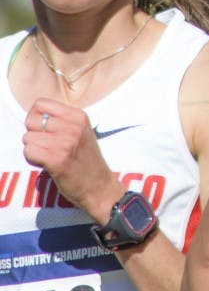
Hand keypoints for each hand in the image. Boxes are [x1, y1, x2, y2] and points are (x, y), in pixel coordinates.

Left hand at [22, 98, 123, 222]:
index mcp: (78, 116)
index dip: (36, 117)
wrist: (99, 186)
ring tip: (48, 155)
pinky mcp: (57, 160)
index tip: (44, 130)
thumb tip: (34, 114)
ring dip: (33, 148)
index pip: (40, 104)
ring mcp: (65, 143)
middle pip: (31, 120)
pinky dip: (33, 159)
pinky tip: (46, 163)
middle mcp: (73, 127)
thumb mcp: (82, 132)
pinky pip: (28, 152)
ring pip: (27, 137)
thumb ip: (62, 121)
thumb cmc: (87, 160)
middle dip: (33, 134)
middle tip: (46, 145)